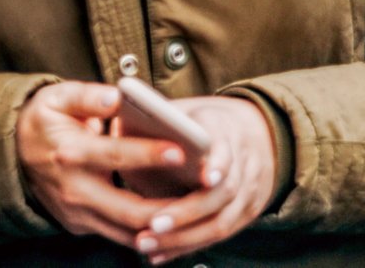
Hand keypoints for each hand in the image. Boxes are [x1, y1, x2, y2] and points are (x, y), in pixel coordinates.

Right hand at [15, 82, 194, 246]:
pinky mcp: (81, 226)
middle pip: (129, 209)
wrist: (13, 156)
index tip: (181, 150)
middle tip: (202, 197)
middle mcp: (74, 189)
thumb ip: (87, 96)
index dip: (149, 153)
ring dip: (162, 227)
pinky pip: (119, 235)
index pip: (115, 154)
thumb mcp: (56, 98)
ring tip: (196, 213)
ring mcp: (77, 214)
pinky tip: (172, 222)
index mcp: (69, 152)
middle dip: (169, 208)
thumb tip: (117, 97)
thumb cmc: (43, 122)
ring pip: (128, 232)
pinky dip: (146, 233)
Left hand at [132, 96, 276, 264]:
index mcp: (226, 132)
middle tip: (152, 223)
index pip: (228, 150)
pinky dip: (185, 247)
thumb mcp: (183, 111)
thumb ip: (157, 117)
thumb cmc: (196, 123)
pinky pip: (214, 239)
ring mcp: (246, 194)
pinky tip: (157, 254)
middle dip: (186, 213)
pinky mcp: (242, 216)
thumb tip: (117, 119)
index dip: (219, 166)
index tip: (205, 178)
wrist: (243, 134)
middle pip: (221, 196)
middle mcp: (243, 165)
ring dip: (181, 238)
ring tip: (145, 243)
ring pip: (219, 224)